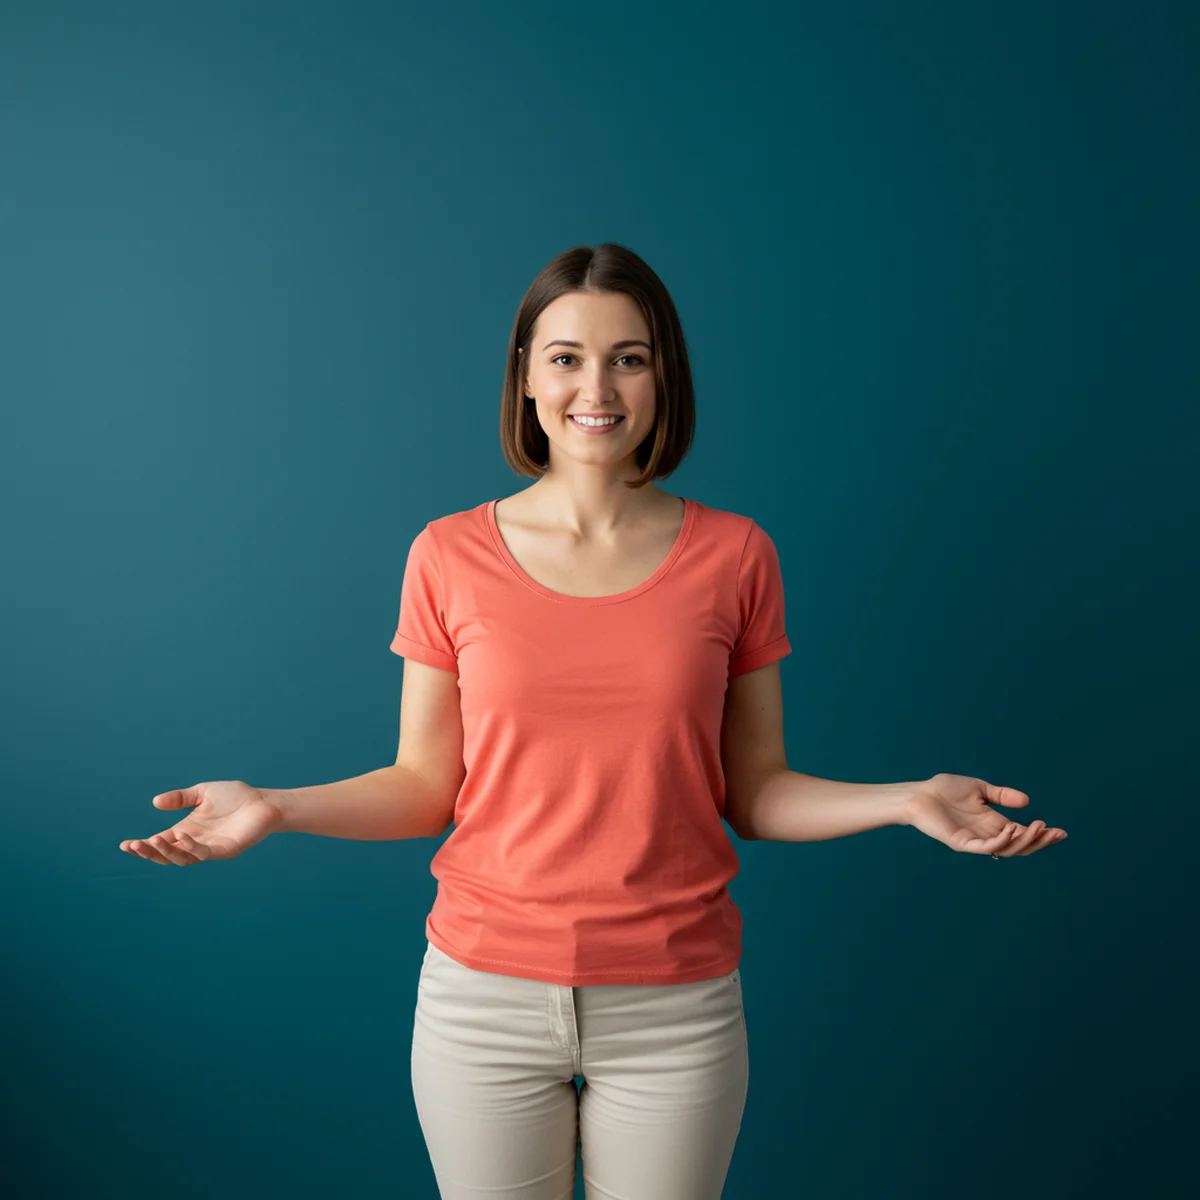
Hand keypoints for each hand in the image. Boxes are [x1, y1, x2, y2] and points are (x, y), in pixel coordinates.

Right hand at [118, 780, 278, 864]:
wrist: (263, 801)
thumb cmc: (235, 797)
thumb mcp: (202, 793)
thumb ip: (180, 798)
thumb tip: (155, 802)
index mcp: (187, 831)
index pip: (160, 843)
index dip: (143, 846)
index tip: (125, 845)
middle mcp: (196, 843)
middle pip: (167, 855)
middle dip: (149, 852)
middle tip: (133, 846)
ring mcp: (210, 849)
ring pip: (182, 858)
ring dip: (166, 852)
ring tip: (151, 842)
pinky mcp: (225, 851)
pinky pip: (203, 853)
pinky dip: (190, 847)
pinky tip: (182, 836)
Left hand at [904, 772, 1066, 856]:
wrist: (919, 793)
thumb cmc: (944, 790)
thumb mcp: (979, 789)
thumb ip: (1001, 795)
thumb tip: (1026, 801)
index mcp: (992, 823)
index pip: (1021, 834)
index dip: (1040, 834)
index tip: (1060, 831)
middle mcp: (986, 834)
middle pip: (1019, 845)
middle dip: (1040, 841)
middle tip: (1056, 833)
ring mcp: (974, 841)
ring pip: (1006, 849)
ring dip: (1024, 840)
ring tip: (1038, 827)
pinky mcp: (961, 843)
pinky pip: (985, 847)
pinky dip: (1001, 841)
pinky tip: (1012, 830)